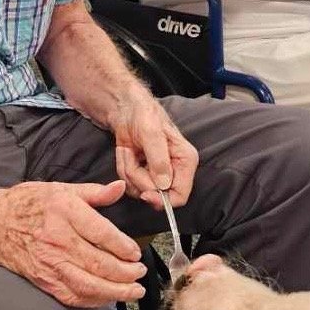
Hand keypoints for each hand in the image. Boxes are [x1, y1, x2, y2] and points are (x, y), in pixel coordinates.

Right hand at [0, 181, 147, 308]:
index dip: (125, 247)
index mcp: (65, 212)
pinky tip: (108, 297)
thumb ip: (94, 192)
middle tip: (140, 273)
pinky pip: (73, 295)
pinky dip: (94, 300)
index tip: (136, 253)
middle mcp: (58, 240)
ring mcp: (50, 263)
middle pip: (100, 263)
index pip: (103, 234)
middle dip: (127, 273)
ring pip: (89, 284)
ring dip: (116, 291)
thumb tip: (119, 188)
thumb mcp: (60, 189)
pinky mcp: (44, 280)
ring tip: (134, 290)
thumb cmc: (27, 204)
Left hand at [111, 94, 198, 209]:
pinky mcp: (145, 174)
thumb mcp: (151, 134)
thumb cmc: (143, 115)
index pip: (180, 196)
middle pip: (156, 196)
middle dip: (139, 178)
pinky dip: (124, 169)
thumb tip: (163, 185)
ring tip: (130, 151)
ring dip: (129, 171)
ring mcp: (159, 174)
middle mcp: (175, 170)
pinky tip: (127, 153)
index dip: (162, 200)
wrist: (126, 109)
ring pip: (140, 190)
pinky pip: (130, 184)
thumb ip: (159, 160)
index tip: (144, 193)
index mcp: (185, 161)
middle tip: (134, 156)